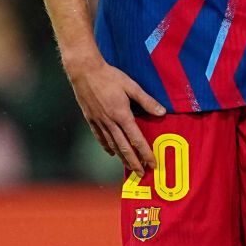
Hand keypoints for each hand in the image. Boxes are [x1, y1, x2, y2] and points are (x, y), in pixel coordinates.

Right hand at [65, 52, 164, 172]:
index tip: (152, 164)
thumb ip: (147, 101)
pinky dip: (106, 147)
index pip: (137, 139)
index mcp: (122, 115)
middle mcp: (110, 122)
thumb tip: (162, 113)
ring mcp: (99, 122)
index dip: (145, 153)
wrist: (84, 71)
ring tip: (130, 167)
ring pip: (112, 145)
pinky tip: (111, 153)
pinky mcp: (90, 119)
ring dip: (122, 158)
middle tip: (142, 174)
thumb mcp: (131, 86)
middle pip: (124, 147)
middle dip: (134, 162)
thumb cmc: (110, 76)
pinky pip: (100, 137)